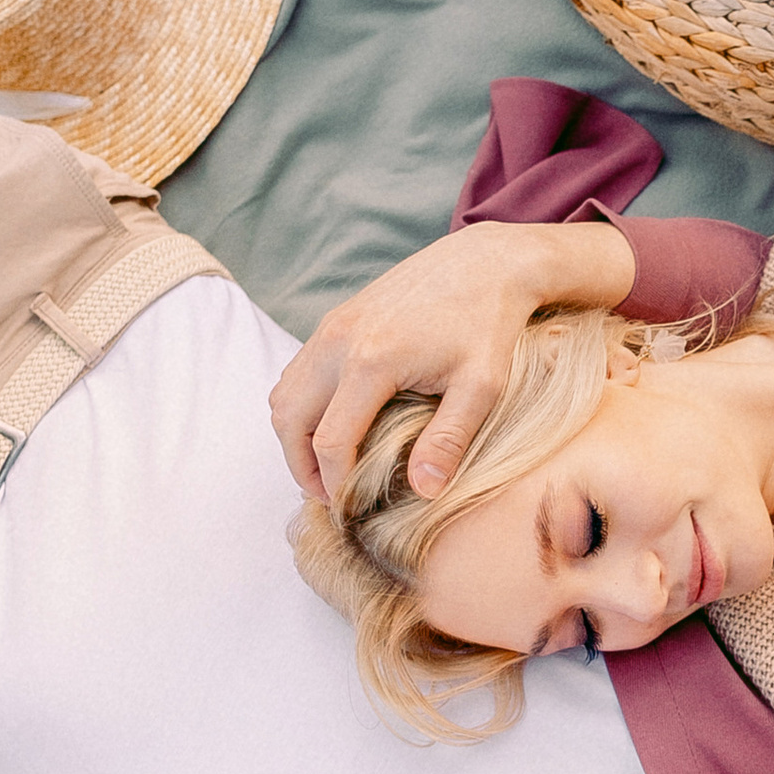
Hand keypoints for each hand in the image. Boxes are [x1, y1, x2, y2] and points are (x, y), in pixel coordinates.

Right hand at [267, 221, 634, 503]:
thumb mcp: (483, 386)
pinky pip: (295, 374)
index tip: (352, 511)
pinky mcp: (334, 320)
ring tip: (329, 470)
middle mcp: (338, 342)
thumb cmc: (489, 324)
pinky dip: (300, 409)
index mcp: (372, 361)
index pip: (330, 442)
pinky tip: (332, 428)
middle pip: (291, 423)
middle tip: (332, 499)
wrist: (483, 262)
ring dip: (296, 439)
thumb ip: (449, 439)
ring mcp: (331, 327)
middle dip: (303, 469)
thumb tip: (423, 491)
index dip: (336, 485)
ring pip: (284, 398)